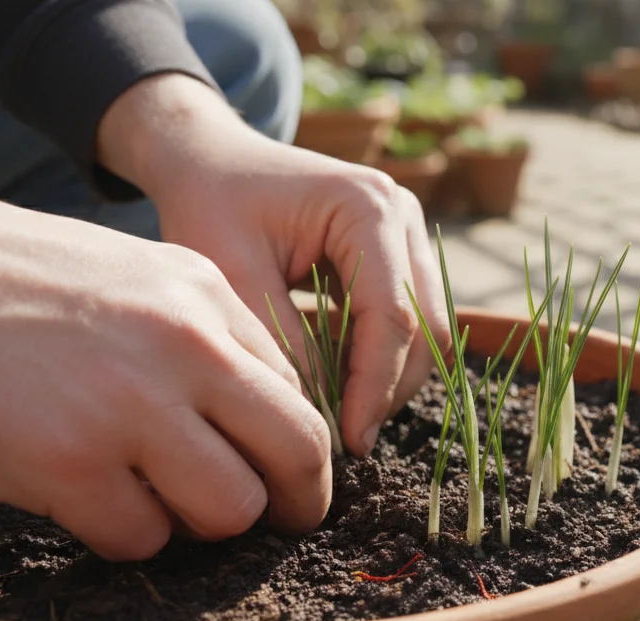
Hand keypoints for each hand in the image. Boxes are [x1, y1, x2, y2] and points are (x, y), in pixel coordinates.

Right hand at [0, 171, 331, 560]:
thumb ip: (203, 341)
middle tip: (277, 522)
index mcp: (205, 294)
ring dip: (200, 523)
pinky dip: (120, 534)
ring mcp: (127, 403)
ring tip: (152, 500)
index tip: (284, 478)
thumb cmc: (6, 283)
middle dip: (297, 503)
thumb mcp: (130, 280)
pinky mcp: (65, 462)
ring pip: (232, 510)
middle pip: (297, 451)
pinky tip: (81, 498)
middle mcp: (183, 344)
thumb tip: (262, 425)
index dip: (295, 449)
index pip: (298, 392)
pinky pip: (140, 538)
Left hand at [97, 75, 452, 456]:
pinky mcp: (399, 256)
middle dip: (390, 390)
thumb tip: (321, 417)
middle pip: (427, 326)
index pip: (393, 314)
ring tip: (341, 421)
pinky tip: (342, 390)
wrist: (210, 160)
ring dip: (391, 381)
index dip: (374, 385)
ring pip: (429, 331)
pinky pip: (411, 323)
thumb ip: (283, 344)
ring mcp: (409, 234)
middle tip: (345, 441)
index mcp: (368, 206)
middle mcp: (403, 215)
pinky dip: (383, 362)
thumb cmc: (211, 205)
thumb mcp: (232, 275)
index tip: (345, 441)